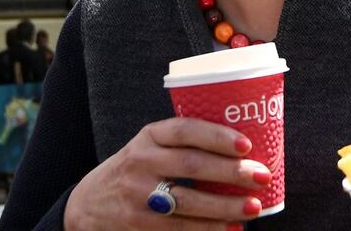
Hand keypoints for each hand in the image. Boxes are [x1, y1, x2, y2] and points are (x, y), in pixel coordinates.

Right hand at [64, 117, 270, 230]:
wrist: (89, 205)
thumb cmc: (135, 170)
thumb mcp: (149, 147)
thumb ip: (182, 146)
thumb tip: (244, 153)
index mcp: (148, 136)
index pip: (185, 130)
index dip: (217, 136)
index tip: (246, 144)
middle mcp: (141, 162)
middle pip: (192, 165)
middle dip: (231, 172)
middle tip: (261, 176)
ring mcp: (138, 195)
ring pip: (189, 201)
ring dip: (225, 206)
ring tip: (253, 207)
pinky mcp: (140, 224)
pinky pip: (180, 227)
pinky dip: (209, 229)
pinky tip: (230, 228)